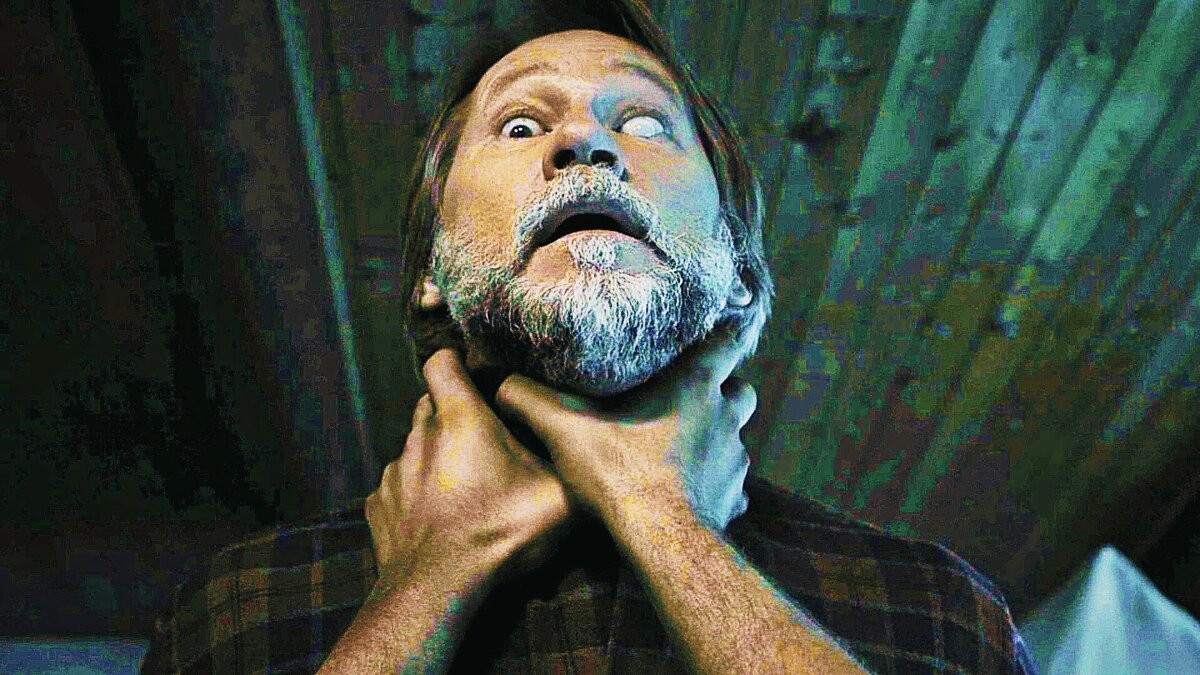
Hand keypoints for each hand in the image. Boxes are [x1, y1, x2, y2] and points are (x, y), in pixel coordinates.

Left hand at [365, 349, 570, 587]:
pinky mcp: (379, 504)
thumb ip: (571, 466)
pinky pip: (400, 487)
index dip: (456, 363)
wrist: (439, 588)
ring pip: (415, 448)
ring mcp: (395, 471)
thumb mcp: (558, 499)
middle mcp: (420, 435)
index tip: (474, 377)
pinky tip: (438, 519)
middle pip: (430, 404)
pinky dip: (416, 496)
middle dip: (453, 415)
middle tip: (484, 442)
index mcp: (461, 419)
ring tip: (463, 490)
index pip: (442, 362)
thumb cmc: (499, 533)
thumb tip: (591, 453)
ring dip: (436, 459)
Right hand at [494, 326, 756, 531]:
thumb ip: (532, 399)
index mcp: (694, 386)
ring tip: (679, 449)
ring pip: (735, 438)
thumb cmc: (621, 475)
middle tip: (685, 401)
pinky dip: (712, 484)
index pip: (727, 343)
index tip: (705, 337)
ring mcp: (735, 460)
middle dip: (721, 391)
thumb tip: (500, 380)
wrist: (662, 542)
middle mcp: (724, 417)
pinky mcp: (734, 498)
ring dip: (714, 439)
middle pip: (739, 390)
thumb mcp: (567, 429)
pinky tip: (685, 493)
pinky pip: (730, 483)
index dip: (720, 336)